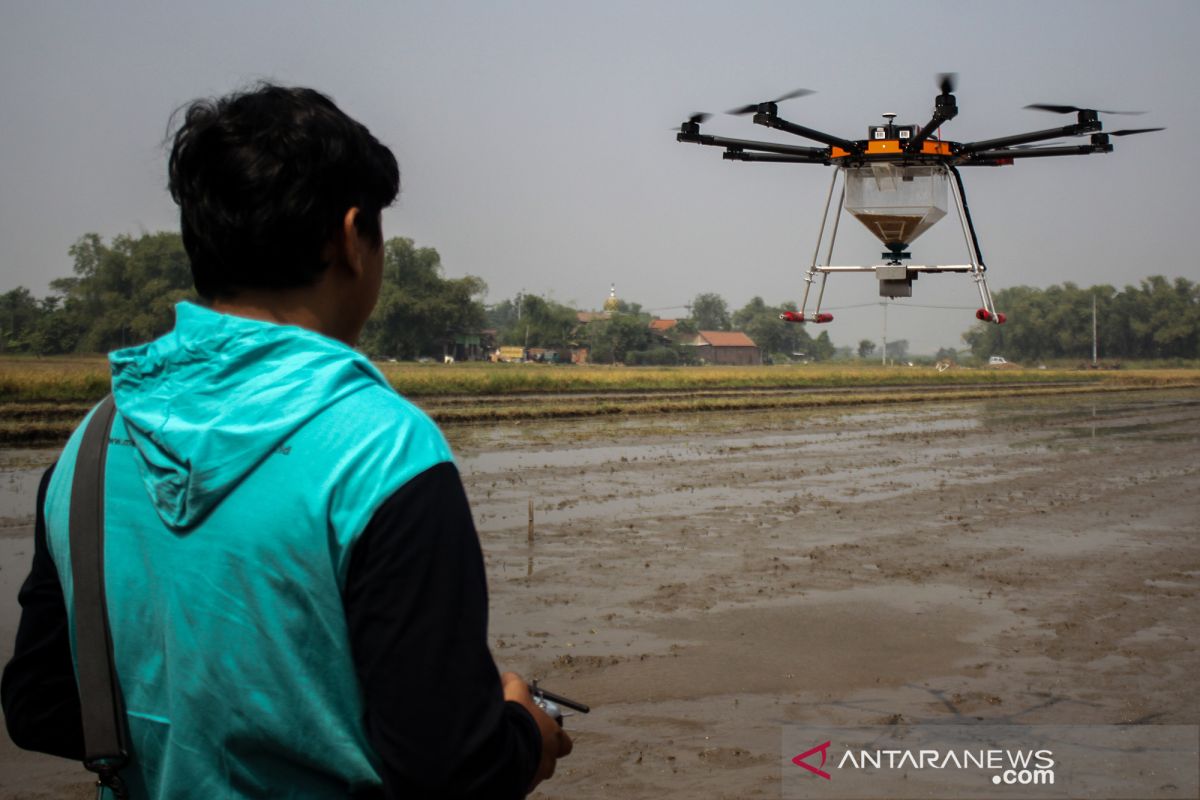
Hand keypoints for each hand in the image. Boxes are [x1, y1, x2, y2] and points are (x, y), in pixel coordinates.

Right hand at [501, 671, 572, 793]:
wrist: (497, 748)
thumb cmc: (513, 720)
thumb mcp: (515, 693)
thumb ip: (515, 684)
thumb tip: (509, 677)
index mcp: (554, 738)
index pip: (564, 742)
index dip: (553, 737)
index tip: (540, 730)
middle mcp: (549, 760)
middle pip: (549, 761)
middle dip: (538, 753)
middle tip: (522, 742)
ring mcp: (535, 776)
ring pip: (533, 773)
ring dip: (524, 764)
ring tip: (506, 754)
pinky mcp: (521, 788)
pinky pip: (518, 782)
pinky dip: (511, 775)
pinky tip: (498, 765)